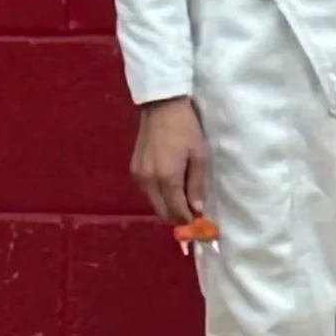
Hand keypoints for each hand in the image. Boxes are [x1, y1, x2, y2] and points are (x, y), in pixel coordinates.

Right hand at [132, 98, 207, 224]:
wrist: (161, 107)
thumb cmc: (186, 129)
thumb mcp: (199, 155)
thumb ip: (197, 185)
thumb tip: (197, 210)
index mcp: (167, 178)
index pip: (177, 211)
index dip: (189, 223)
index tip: (201, 229)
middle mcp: (149, 182)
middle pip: (163, 212)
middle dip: (179, 218)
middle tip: (194, 218)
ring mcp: (139, 176)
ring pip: (155, 203)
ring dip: (169, 207)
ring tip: (185, 202)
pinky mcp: (134, 171)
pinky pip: (148, 192)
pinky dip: (160, 196)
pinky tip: (171, 188)